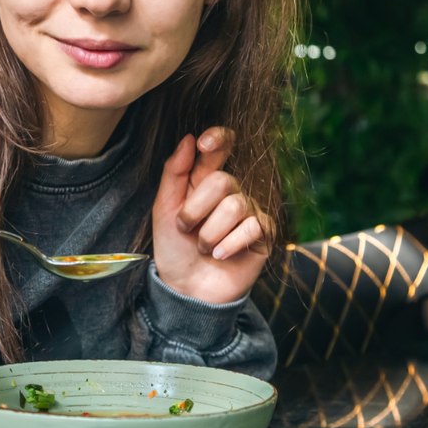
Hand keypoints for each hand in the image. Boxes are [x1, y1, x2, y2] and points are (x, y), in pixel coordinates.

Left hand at [151, 127, 271, 304]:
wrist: (187, 288)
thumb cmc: (174, 248)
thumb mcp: (164, 209)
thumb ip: (174, 172)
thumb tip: (189, 138)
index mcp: (205, 180)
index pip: (221, 147)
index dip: (218, 139)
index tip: (204, 143)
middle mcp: (231, 192)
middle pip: (223, 181)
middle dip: (197, 209)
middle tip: (186, 229)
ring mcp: (249, 211)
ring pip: (235, 207)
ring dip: (210, 233)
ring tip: (204, 248)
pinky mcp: (264, 234)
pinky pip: (252, 227)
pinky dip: (230, 245)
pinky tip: (221, 255)